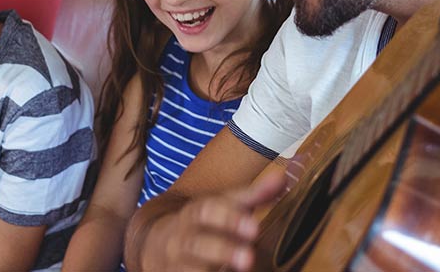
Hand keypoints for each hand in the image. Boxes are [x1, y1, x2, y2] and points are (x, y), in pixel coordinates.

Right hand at [155, 171, 285, 271]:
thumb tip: (282, 177)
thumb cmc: (203, 225)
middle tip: (248, 257)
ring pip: (192, 267)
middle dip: (223, 249)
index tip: (254, 228)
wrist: (156, 246)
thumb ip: (254, 194)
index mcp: (196, 214)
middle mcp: (184, 238)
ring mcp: (178, 263)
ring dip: (216, 265)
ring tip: (244, 266)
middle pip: (199, 243)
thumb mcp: (223, 205)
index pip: (209, 210)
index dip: (230, 218)